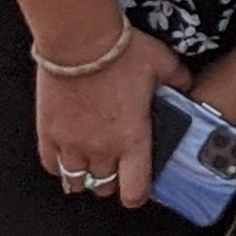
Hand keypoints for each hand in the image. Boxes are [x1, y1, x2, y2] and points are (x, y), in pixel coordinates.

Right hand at [32, 25, 192, 208]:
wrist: (80, 40)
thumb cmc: (122, 52)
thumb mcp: (162, 64)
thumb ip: (177, 80)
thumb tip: (187, 85)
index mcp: (132, 139)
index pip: (134, 190)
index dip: (137, 194)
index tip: (139, 187)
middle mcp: (101, 149)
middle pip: (104, 187)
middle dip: (112, 181)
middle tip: (117, 167)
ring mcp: (71, 144)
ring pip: (75, 182)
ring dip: (85, 177)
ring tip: (91, 165)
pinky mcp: (47, 133)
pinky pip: (50, 165)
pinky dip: (58, 165)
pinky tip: (66, 156)